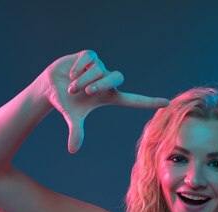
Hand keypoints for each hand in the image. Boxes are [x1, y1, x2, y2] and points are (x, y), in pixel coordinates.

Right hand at [39, 50, 169, 152]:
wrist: (51, 86)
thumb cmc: (66, 102)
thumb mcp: (72, 117)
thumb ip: (76, 132)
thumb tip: (72, 150)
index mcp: (110, 97)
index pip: (134, 100)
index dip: (149, 102)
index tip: (167, 103)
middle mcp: (108, 81)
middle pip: (116, 78)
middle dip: (99, 84)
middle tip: (84, 91)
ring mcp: (100, 67)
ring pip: (98, 69)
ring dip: (82, 79)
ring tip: (71, 86)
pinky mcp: (90, 56)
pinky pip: (89, 58)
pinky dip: (79, 67)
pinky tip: (71, 73)